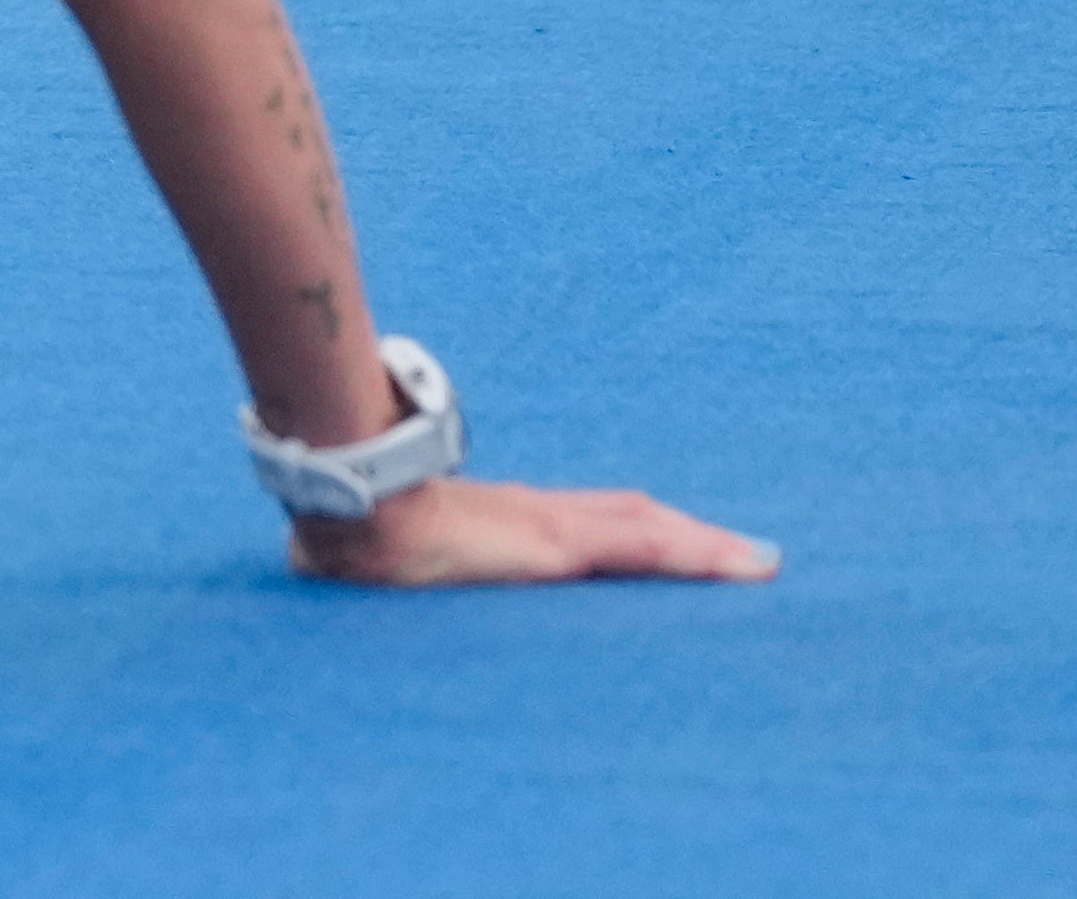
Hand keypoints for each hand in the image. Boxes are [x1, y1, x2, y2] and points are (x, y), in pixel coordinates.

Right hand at [292, 477, 778, 588]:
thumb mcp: (366, 559)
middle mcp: (536, 518)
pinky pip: (647, 546)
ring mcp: (553, 529)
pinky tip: (746, 566)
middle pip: (629, 518)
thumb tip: (316, 565)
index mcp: (500, 522)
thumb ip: (362, 557)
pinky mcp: (564, 546)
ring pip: (649, 532)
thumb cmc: (347, 537)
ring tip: (760, 565)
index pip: (587, 521)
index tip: (676, 541)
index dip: (638, 532)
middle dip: (685, 539)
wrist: (345, 511)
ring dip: (706, 549)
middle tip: (745, 559)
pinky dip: (700, 555)